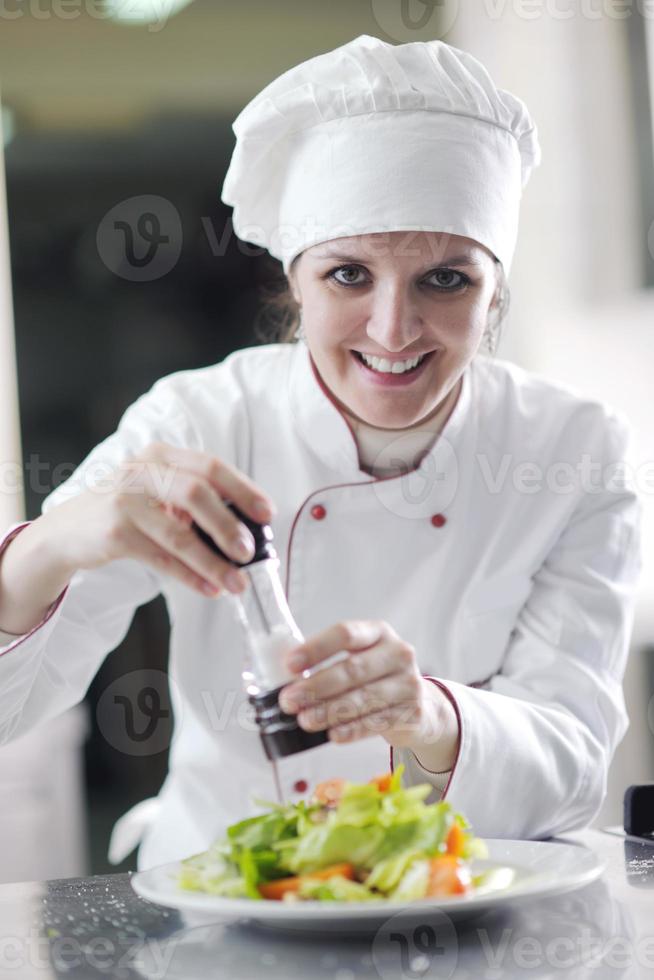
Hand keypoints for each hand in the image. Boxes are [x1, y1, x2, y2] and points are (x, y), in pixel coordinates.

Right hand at [39, 441, 275, 597]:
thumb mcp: (156, 492)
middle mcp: (141, 470)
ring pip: (180, 534)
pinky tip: (209, 589)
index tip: (267, 513)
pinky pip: (161, 558)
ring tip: (237, 582)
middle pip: (197, 493)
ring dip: (213, 562)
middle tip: (250, 552)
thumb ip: (194, 502)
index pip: (209, 466)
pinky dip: (189, 576)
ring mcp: (125, 500)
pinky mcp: (114, 532)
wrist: (66, 532)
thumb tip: (247, 532)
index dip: (242, 489)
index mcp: (160, 455)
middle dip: (229, 525)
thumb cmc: (125, 512)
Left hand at [278, 620, 459, 770]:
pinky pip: (375, 723)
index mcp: (379, 633)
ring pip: (362, 699)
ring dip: (328, 711)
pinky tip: (332, 734)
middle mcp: (398, 654)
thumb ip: (329, 663)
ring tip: (304, 720)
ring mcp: (408, 684)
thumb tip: (287, 679)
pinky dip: (351, 730)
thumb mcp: (360, 658)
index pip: (345, 634)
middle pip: (352, 669)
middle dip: (316, 686)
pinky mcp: (412, 713)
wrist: (422, 705)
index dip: (316, 648)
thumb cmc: (376, 678)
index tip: (290, 664)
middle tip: (289, 700)